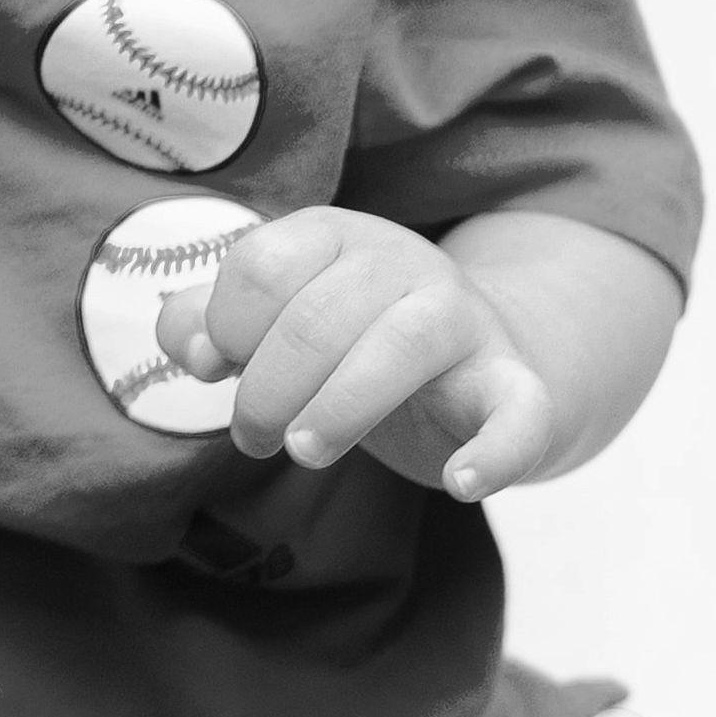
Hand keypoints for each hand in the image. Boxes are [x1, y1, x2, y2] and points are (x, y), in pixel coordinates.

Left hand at [154, 208, 555, 501]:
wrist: (475, 361)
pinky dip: (496, 449)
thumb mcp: (276, 319)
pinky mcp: (515, 382)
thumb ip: (209, 324)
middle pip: (319, 316)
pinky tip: (461, 482)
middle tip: (254, 438)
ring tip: (303, 451)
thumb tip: (195, 352)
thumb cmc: (349, 339)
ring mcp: (463, 318)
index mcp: (333, 234)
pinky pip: (520, 409)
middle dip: (268, 389)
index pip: (262, 264)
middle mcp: (399, 260)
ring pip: (402, 346)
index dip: (227, 326)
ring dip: (341, 408)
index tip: (222, 369)